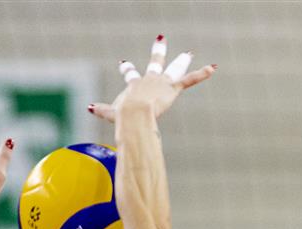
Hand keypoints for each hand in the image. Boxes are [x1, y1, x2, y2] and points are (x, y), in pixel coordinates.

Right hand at [89, 35, 215, 123]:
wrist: (134, 113)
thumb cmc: (123, 115)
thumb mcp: (111, 113)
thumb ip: (102, 110)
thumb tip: (88, 108)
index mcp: (134, 86)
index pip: (130, 74)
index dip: (126, 69)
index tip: (123, 62)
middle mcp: (148, 80)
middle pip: (154, 63)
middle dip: (157, 52)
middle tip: (160, 40)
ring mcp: (161, 83)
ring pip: (174, 69)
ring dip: (182, 61)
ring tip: (188, 53)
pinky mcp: (172, 88)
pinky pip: (190, 80)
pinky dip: (202, 74)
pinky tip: (213, 67)